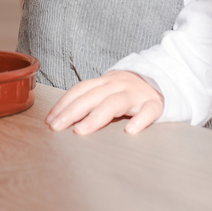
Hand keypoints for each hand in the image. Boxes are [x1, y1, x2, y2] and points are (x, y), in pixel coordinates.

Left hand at [45, 70, 163, 134]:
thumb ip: (90, 99)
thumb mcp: (108, 89)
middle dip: (72, 111)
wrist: (162, 80)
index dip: (64, 103)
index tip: (49, 120)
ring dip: (97, 116)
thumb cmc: (127, 91)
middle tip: (57, 127)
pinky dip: (140, 120)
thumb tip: (60, 118)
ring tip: (82, 130)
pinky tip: (130, 131)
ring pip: (116, 102)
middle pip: (93, 96)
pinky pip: (148, 111)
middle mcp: (119, 84)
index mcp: (105, 81)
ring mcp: (137, 94)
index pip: (80, 90)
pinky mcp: (155, 104)